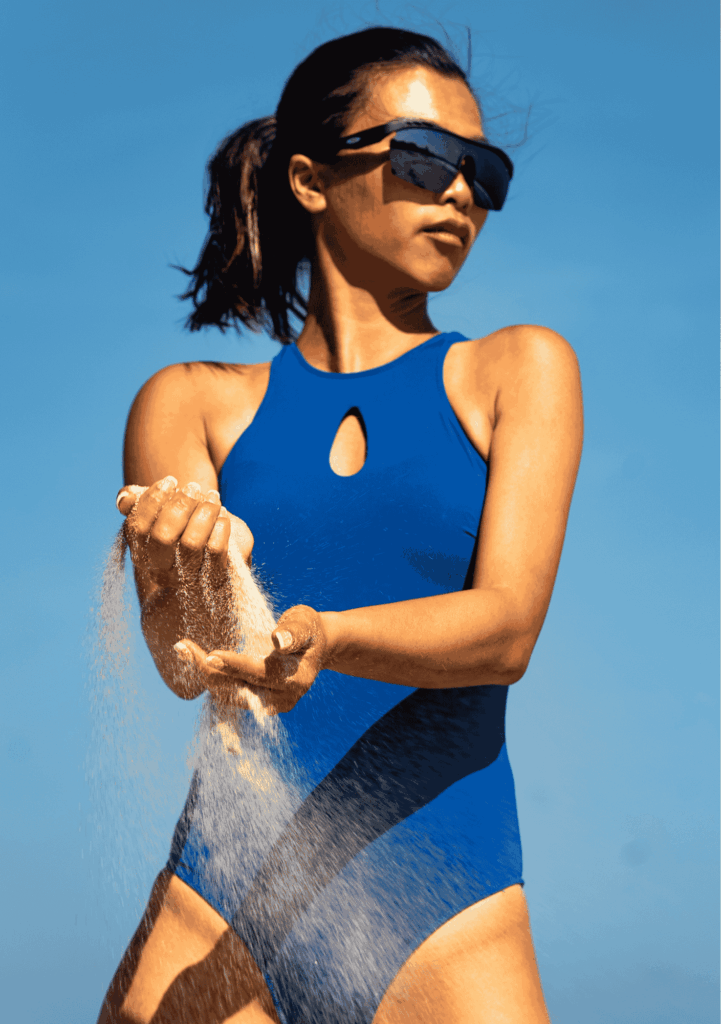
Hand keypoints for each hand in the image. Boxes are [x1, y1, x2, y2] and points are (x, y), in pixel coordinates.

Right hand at [116, 477, 236, 589]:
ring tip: (212, 497)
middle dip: (180, 505)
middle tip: (194, 487)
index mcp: (141, 553)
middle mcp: (160, 570)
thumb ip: (137, 503)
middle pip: (163, 536)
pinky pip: (215, 550)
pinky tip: (222, 514)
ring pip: (191, 543)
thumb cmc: (184, 525)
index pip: (138, 527)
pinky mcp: (213, 577)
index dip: (153, 500)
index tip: (170, 481)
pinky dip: (220, 526)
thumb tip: (124, 499)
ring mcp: (187, 577)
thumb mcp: (160, 512)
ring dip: (204, 513)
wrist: (220, 551)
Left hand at [173, 605, 326, 714]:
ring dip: (204, 673)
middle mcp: (282, 698)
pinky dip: (210, 675)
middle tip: (183, 647)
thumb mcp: (305, 622)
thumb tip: (278, 640)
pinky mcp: (256, 701)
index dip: (234, 666)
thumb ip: (294, 631)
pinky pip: (228, 693)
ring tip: (183, 648)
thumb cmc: (307, 628)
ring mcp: (268, 703)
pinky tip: (192, 656)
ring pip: (228, 695)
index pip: (259, 674)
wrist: (314, 645)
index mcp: (296, 679)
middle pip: (237, 690)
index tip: (209, 655)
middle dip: (208, 670)